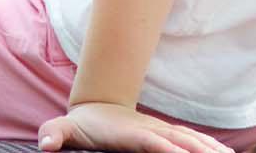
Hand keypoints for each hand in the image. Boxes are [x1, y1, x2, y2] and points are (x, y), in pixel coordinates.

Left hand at [36, 102, 230, 152]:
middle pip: (179, 139)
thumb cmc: (81, 125)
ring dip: (211, 148)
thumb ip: (54, 134)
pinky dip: (209, 146)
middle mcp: (149, 130)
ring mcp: (161, 131)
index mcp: (129, 133)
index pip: (151, 140)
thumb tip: (45, 144)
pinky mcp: (167, 135)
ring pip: (191, 139)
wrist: (95, 108)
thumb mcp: (64, 129)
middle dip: (199, 149)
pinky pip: (192, 140)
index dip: (166, 147)